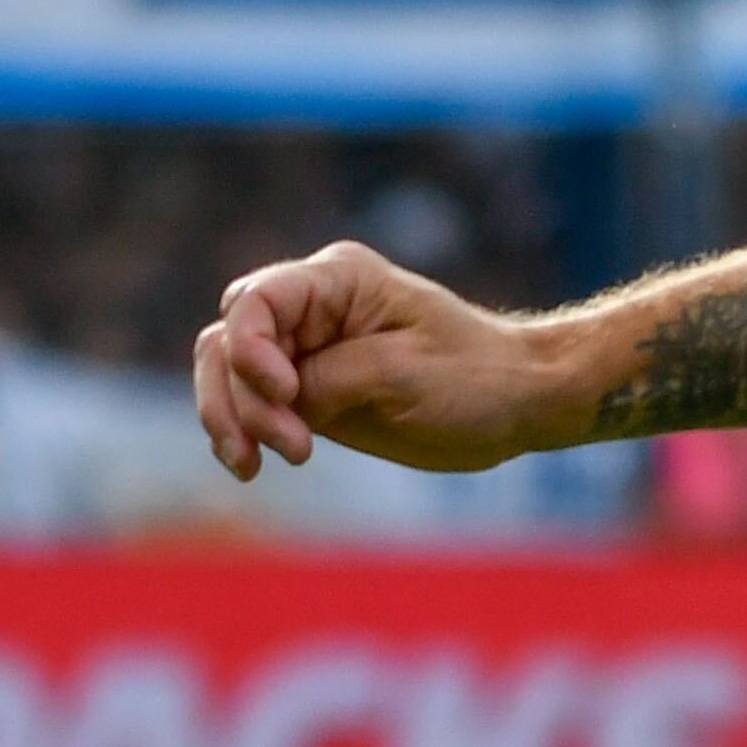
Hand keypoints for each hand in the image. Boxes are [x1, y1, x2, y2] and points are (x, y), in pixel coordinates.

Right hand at [192, 241, 557, 480]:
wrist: (518, 404)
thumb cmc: (478, 376)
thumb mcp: (406, 372)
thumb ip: (331, 378)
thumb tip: (281, 398)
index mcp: (339, 279)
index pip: (256, 300)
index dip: (251, 348)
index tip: (288, 393)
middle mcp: (312, 308)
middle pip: (228, 341)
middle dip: (238, 396)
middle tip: (291, 445)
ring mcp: (305, 349)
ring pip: (228, 376)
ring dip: (231, 420)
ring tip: (258, 464)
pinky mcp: (309, 392)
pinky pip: (250, 406)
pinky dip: (241, 434)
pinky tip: (250, 468)